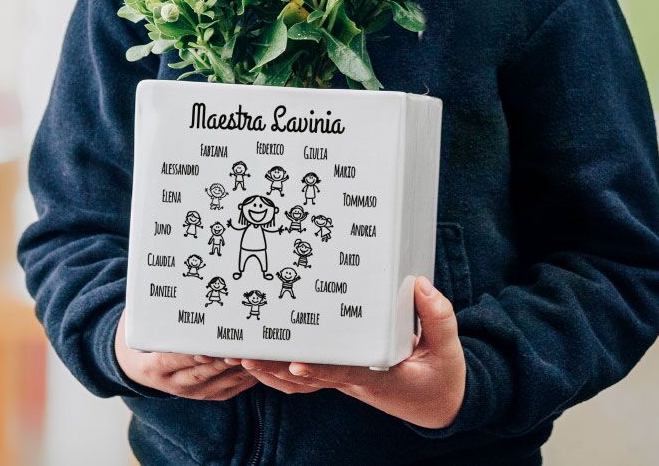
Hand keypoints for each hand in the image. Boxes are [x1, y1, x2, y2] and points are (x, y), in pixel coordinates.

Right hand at [114, 309, 258, 399]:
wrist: (137, 365)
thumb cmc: (145, 334)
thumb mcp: (141, 322)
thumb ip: (155, 310)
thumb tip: (166, 280)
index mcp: (154, 366)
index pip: (174, 359)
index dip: (192, 353)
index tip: (207, 345)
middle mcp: (174, 383)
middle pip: (202, 372)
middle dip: (222, 359)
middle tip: (240, 345)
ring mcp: (192, 392)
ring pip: (219, 380)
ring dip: (238, 367)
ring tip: (254, 351)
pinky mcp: (208, 394)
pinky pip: (230, 387)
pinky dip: (245, 376)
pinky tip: (258, 362)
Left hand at [235, 277, 465, 427]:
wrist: (439, 404)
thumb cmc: (442, 377)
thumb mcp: (449, 349)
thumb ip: (437, 316)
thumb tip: (419, 284)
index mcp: (381, 377)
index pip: (345, 373)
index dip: (319, 369)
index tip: (294, 363)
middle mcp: (356, 381)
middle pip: (309, 378)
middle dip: (275, 369)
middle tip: (244, 355)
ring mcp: (346, 380)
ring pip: (301, 382)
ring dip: (270, 372)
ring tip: (240, 356)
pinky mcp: (343, 375)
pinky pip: (307, 376)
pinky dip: (281, 371)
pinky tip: (260, 359)